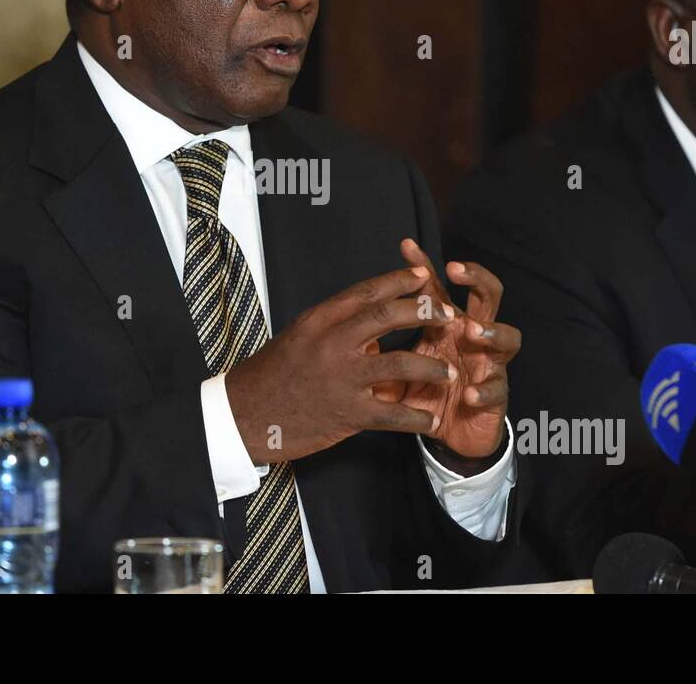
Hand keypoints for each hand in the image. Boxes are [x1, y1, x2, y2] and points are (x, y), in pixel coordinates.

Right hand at [226, 267, 457, 463]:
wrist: (244, 416)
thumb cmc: (273, 375)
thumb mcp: (299, 337)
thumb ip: (336, 327)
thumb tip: (371, 319)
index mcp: (319, 320)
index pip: (366, 292)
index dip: (398, 281)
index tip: (423, 276)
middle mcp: (331, 343)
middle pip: (387, 316)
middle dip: (425, 312)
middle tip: (449, 315)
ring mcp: (340, 377)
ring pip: (400, 363)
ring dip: (432, 367)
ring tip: (450, 372)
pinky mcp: (346, 412)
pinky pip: (392, 414)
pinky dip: (417, 416)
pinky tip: (431, 418)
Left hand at [374, 239, 519, 459]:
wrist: (448, 433)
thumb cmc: (428, 390)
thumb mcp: (404, 363)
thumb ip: (389, 340)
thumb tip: (360, 313)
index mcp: (449, 325)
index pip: (439, 288)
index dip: (425, 266)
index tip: (406, 246)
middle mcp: (474, 337)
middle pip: (488, 297)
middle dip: (476, 279)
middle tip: (456, 271)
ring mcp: (489, 363)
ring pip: (508, 338)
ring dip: (491, 331)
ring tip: (472, 331)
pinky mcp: (496, 395)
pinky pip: (497, 388)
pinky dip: (485, 389)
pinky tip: (470, 392)